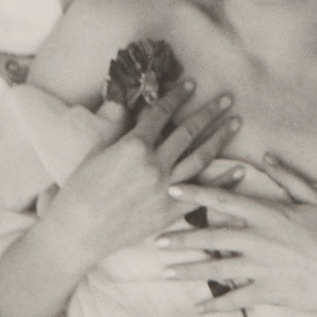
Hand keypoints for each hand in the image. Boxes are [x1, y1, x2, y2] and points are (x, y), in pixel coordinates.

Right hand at [40, 82, 241, 268]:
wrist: (77, 232)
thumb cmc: (79, 190)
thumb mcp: (96, 151)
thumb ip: (116, 127)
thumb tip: (126, 103)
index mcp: (134, 146)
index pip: (161, 113)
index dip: (177, 96)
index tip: (191, 84)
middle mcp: (154, 165)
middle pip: (188, 132)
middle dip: (210, 112)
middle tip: (227, 98)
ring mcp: (164, 189)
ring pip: (201, 158)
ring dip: (221, 138)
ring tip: (236, 123)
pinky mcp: (169, 212)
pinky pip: (202, 194)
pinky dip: (222, 182)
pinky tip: (239, 170)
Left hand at [156, 154, 316, 316]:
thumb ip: (289, 177)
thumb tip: (268, 156)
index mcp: (269, 214)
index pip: (225, 201)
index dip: (197, 193)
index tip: (173, 188)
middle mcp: (259, 240)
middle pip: (212, 237)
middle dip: (182, 237)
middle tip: (156, 238)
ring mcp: (261, 268)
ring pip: (216, 269)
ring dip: (188, 269)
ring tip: (166, 271)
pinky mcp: (267, 292)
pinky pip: (234, 300)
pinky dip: (214, 305)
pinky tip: (196, 308)